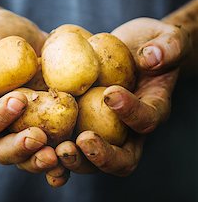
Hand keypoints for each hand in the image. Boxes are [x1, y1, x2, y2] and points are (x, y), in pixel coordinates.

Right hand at [0, 8, 57, 175]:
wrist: (14, 34)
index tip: (20, 99)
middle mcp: (1, 125)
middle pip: (4, 150)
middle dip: (21, 149)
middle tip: (39, 137)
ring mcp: (26, 126)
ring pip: (30, 156)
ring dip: (43, 161)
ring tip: (60, 155)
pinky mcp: (49, 121)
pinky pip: (56, 143)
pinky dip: (66, 154)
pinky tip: (79, 151)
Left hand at [48, 17, 190, 184]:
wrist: (131, 49)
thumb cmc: (151, 43)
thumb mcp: (167, 39)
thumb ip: (167, 47)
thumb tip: (151, 57)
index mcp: (153, 110)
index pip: (147, 120)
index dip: (131, 112)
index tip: (110, 93)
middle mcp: (130, 130)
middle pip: (122, 159)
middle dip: (100, 155)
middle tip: (81, 141)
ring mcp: (104, 132)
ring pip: (92, 162)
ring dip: (74, 160)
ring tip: (54, 149)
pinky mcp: (80, 125)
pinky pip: (68, 145)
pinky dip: (53, 153)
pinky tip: (35, 145)